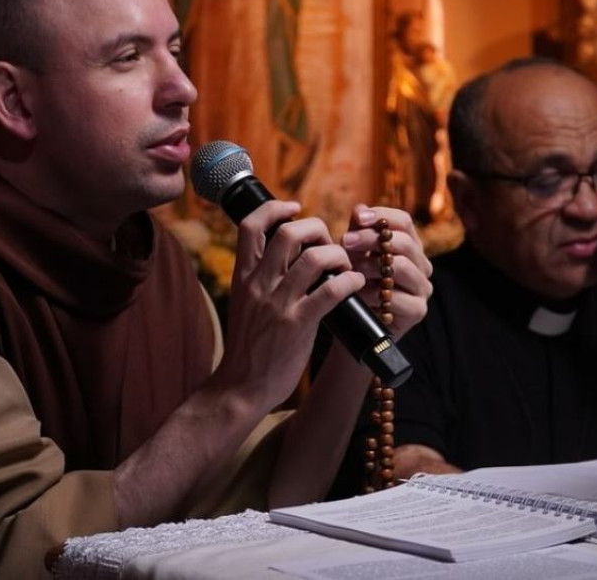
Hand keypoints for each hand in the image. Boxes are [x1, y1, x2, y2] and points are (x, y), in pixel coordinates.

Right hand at [214, 201, 365, 409]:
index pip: (251, 225)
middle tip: (328, 242)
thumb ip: (262, 279)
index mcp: (243, 276)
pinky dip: (350, 281)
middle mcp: (259, 284)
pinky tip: (356, 284)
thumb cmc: (249, 347)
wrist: (241, 387)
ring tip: (346, 266)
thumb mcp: (246, 304)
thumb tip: (287, 256)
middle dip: (316, 228)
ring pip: (314, 258)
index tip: (295, 208)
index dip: (276, 208)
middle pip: (289, 234)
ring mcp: (279, 304)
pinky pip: (330, 291)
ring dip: (338, 255)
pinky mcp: (298, 324)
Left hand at [341, 204, 432, 339]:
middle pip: (404, 241)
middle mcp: (421, 266)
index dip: (382, 215)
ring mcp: (423, 289)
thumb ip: (358, 233)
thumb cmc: (351, 288)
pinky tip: (354, 294)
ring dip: (370, 266)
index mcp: (409, 248)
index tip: (358, 218)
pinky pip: (396, 296)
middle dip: (371, 239)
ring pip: (401, 266)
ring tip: (348, 270)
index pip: (404, 221)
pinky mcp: (418, 310)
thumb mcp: (352, 257)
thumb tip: (359, 208)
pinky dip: (371, 293)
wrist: (352, 329)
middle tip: (345, 242)